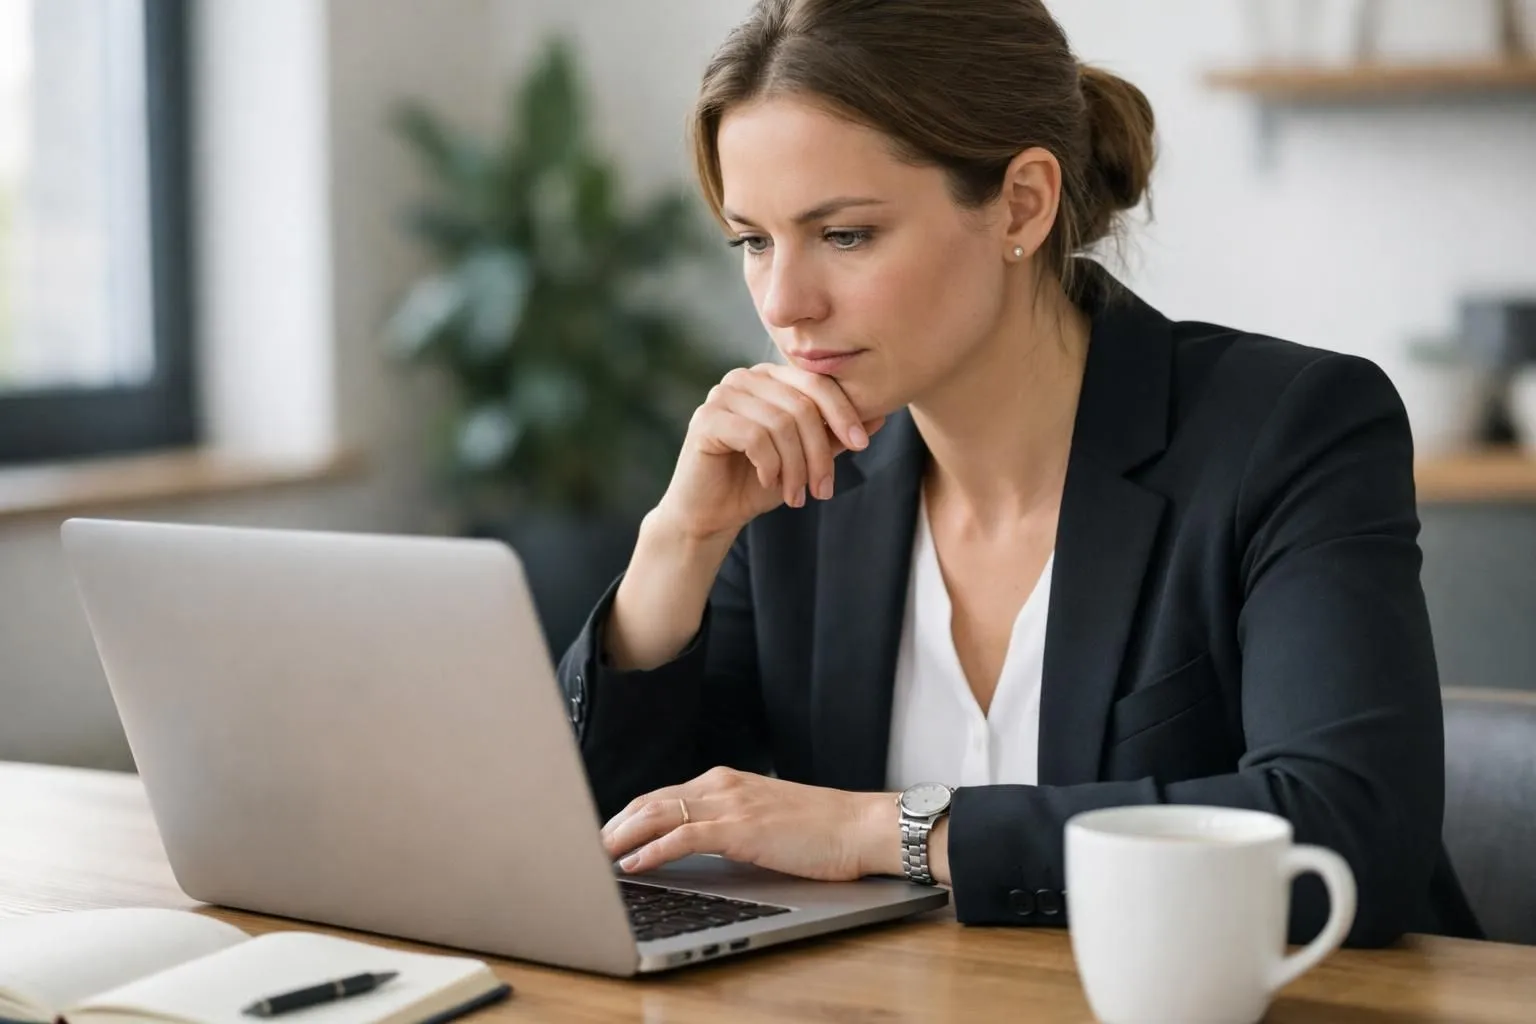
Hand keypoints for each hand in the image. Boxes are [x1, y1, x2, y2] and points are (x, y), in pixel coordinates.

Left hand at [601, 767, 898, 881]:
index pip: (661, 796)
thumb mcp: (763, 819)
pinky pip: (682, 836)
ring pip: (658, 814)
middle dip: (614, 825)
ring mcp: (730, 804)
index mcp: (726, 781)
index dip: (627, 816)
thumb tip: (694, 845)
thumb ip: (728, 824)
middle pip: (650, 801)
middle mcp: (721, 784)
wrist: (860, 826)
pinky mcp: (740, 828)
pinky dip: (651, 850)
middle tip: (586, 846)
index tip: (605, 834)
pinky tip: (633, 864)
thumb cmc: (820, 828)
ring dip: (621, 836)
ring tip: (595, 854)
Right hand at [654, 363, 886, 540]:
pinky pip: (755, 437)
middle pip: (801, 405)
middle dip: (820, 452)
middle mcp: (745, 378)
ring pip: (781, 423)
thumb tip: (881, 415)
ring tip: (798, 495)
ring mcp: (723, 394)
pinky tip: (769, 483)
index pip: (817, 383)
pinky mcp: (706, 419)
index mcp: (771, 378)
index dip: (844, 412)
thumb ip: (836, 436)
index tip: (862, 444)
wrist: (712, 513)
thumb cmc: (758, 482)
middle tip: (823, 490)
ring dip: (796, 467)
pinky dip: (770, 466)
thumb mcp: (806, 458)